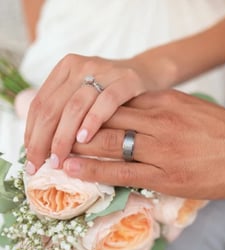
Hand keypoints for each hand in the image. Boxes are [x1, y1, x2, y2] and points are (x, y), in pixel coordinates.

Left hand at [24, 54, 153, 173]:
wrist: (148, 73)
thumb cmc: (112, 92)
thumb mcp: (85, 95)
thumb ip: (65, 111)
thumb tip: (40, 146)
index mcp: (66, 68)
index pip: (39, 104)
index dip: (31, 132)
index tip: (32, 157)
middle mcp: (81, 66)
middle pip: (53, 106)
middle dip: (43, 139)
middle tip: (42, 164)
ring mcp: (104, 71)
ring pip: (74, 106)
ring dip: (64, 135)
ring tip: (59, 157)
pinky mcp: (126, 80)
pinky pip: (106, 102)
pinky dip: (92, 121)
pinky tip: (84, 139)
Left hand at [64, 90, 224, 199]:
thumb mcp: (195, 108)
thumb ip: (167, 109)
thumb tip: (141, 113)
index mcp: (168, 101)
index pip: (120, 102)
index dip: (94, 109)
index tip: (77, 115)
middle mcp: (161, 121)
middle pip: (108, 119)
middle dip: (79, 126)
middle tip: (56, 131)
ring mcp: (162, 148)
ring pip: (110, 143)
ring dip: (79, 146)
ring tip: (55, 151)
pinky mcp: (166, 175)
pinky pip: (122, 171)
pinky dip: (94, 170)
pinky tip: (74, 169)